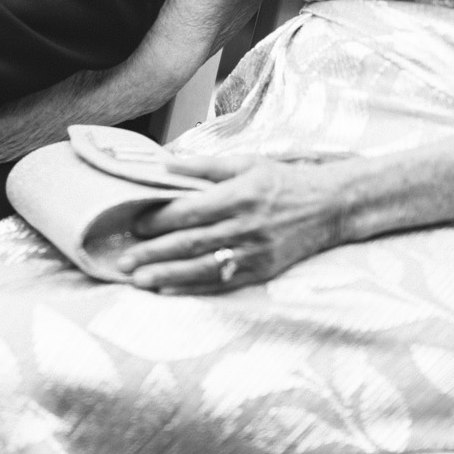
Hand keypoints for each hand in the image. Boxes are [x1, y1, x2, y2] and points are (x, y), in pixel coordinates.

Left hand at [115, 153, 356, 293]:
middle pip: (192, 242)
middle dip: (155, 253)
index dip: (160, 219)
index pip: (192, 210)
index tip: (134, 224)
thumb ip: (205, 165)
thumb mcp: (246, 163)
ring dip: (168, 275)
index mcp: (240, 195)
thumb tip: (165, 163)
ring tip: (138, 280)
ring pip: (204, 266)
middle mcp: (246, 225)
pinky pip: (223, 283)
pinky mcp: (262, 271)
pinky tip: (170, 290)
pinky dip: (194, 288)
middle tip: (124, 260)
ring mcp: (255, 252)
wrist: (329, 207)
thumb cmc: (282, 181)